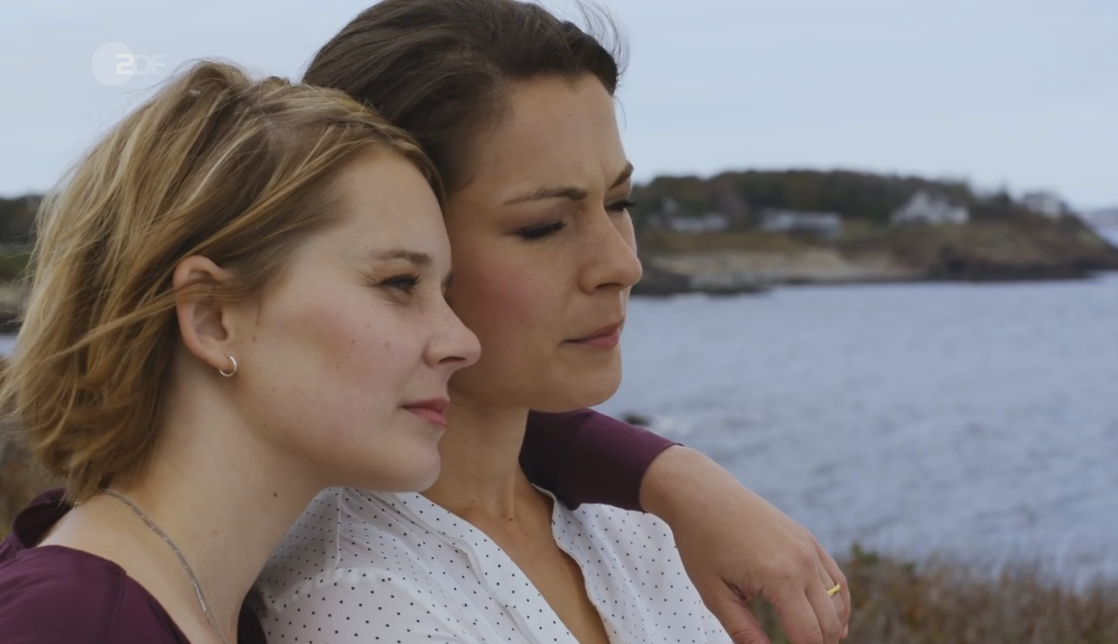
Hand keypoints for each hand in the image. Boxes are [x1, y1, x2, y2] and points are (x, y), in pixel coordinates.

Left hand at [640, 446, 849, 643]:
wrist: (703, 496)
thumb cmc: (703, 542)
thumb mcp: (716, 594)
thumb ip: (744, 632)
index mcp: (780, 578)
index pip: (808, 635)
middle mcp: (803, 562)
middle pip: (829, 623)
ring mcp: (809, 548)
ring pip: (838, 602)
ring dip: (832, 628)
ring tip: (817, 643)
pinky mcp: (809, 539)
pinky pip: (836, 578)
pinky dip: (839, 603)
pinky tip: (833, 620)